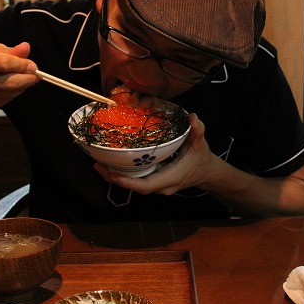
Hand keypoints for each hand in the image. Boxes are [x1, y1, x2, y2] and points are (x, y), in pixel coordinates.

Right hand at [0, 42, 40, 109]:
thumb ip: (10, 50)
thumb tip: (27, 48)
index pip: (2, 64)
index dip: (21, 65)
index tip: (34, 66)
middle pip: (8, 82)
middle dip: (26, 79)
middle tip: (37, 75)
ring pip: (9, 92)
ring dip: (23, 85)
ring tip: (25, 77)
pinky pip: (6, 99)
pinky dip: (15, 92)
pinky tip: (13, 85)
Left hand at [94, 113, 215, 194]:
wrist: (206, 172)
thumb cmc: (201, 158)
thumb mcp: (200, 143)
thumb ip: (197, 130)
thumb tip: (192, 117)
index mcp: (170, 178)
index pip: (146, 186)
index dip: (128, 182)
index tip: (113, 174)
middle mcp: (161, 186)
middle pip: (134, 187)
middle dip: (115, 178)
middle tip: (98, 165)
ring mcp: (157, 186)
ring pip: (133, 185)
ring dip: (115, 177)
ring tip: (99, 164)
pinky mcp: (153, 182)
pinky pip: (136, 181)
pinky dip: (123, 174)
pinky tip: (111, 163)